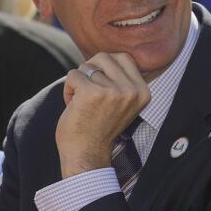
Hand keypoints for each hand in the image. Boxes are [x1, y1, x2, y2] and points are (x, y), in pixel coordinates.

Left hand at [55, 52, 150, 178]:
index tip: (102, 89)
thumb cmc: (100, 127)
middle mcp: (131, 90)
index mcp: (143, 91)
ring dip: (78, 82)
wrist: (87, 155)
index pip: (123, 57)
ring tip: (81, 102)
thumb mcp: (122, 102)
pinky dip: (67, 89)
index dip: (106, 68)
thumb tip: (107, 55)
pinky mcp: (91, 93)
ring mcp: (112, 91)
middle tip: (88, 94)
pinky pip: (73, 75)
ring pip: (86, 66)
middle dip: (90, 72)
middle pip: (104, 57)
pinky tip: (72, 106)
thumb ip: (121, 80)